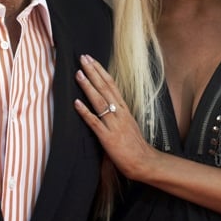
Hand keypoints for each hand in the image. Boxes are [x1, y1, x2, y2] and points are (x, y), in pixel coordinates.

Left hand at [74, 54, 156, 179]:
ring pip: (100, 101)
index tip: (92, 60)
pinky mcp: (108, 138)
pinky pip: (95, 122)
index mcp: (124, 109)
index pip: (111, 84)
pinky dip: (85, 112)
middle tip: (83, 58)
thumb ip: (117, 113)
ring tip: (78, 74)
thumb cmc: (135, 144)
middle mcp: (119, 113)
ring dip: (88, 86)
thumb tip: (107, 103)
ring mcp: (114, 124)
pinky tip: (76, 103)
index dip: (100, 71)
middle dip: (93, 72)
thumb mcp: (127, 123)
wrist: (144, 162)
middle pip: (105, 88)